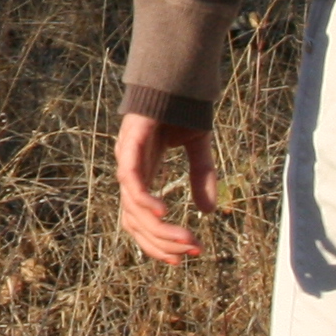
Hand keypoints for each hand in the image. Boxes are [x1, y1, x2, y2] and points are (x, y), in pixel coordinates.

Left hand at [115, 110, 219, 264]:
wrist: (177, 76)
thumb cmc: (181, 109)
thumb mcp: (197, 149)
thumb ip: (201, 178)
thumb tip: (208, 212)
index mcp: (143, 175)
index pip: (141, 220)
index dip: (157, 242)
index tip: (182, 258)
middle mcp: (131, 171)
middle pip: (135, 221)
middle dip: (162, 242)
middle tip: (191, 251)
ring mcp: (127, 158)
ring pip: (133, 207)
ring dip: (159, 228)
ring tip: (186, 239)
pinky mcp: (129, 144)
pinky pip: (131, 179)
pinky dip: (144, 199)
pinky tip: (163, 212)